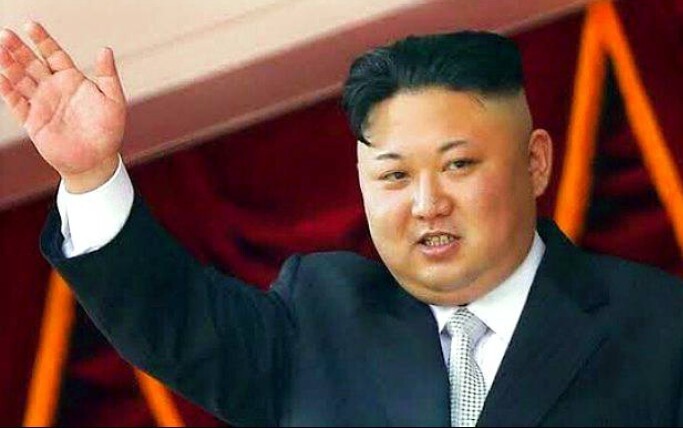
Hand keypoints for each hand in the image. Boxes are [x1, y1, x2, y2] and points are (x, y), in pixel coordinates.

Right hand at [0, 22, 125, 192]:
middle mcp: (54, 89)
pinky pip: (16, 103)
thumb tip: (105, 49)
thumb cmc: (108, 131)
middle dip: (19, 49)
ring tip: (0, 50)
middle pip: (32, 63)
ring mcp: (41, 104)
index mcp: (72, 80)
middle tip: (6, 35)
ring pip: (20, 80)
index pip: (53, 54)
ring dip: (9, 65)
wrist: (97, 160)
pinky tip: (2, 78)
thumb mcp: (114, 100)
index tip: (31, 26)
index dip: (42, 40)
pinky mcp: (33, 121)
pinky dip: (8, 91)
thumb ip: (108, 75)